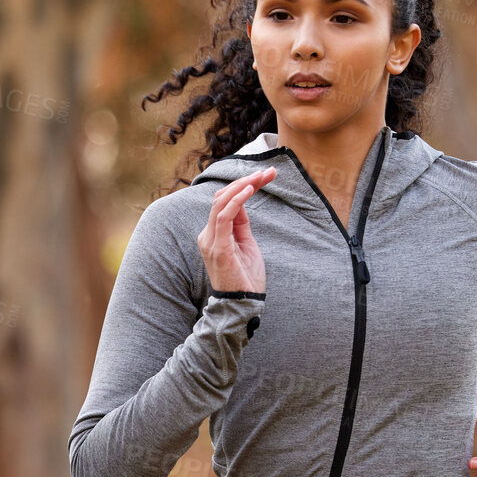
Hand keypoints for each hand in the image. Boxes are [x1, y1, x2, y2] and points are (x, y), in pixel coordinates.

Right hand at [199, 167, 273, 293]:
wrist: (242, 304)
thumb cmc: (245, 278)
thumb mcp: (246, 245)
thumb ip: (241, 225)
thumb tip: (243, 202)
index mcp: (215, 233)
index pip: (226, 201)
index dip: (244, 185)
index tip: (266, 175)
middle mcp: (208, 233)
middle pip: (222, 197)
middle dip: (245, 181)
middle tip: (267, 171)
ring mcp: (211, 240)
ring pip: (221, 202)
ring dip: (242, 186)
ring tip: (260, 176)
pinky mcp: (218, 247)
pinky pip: (223, 217)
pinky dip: (236, 202)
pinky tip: (249, 190)